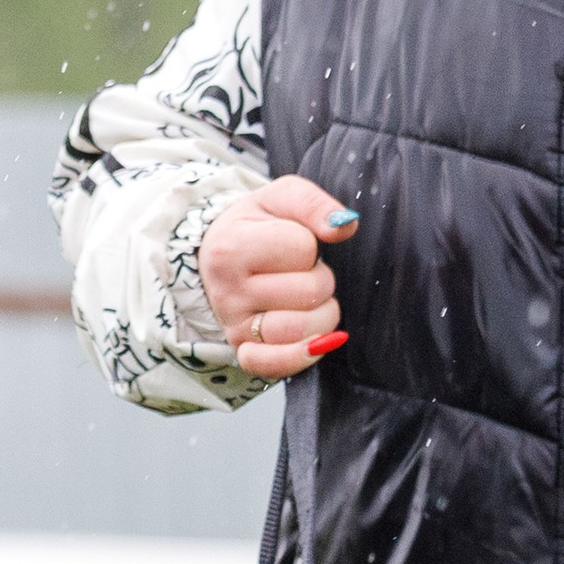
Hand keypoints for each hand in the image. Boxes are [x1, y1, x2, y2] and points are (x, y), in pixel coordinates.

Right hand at [200, 176, 355, 381]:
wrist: (219, 254)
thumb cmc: (257, 225)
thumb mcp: (280, 198)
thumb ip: (313, 204)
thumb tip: (345, 226)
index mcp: (232, 246)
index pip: (301, 249)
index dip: (309, 246)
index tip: (291, 244)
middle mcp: (228, 289)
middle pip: (309, 293)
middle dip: (321, 280)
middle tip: (302, 273)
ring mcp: (234, 324)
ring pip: (300, 330)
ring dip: (321, 315)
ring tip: (309, 300)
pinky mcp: (242, 350)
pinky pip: (271, 365)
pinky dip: (300, 357)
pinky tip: (317, 343)